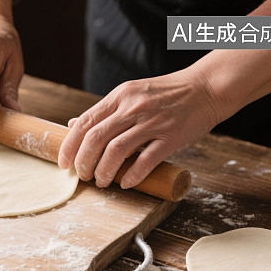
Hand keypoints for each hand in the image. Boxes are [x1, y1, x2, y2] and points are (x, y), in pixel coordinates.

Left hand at [58, 69, 221, 188]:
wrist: (207, 88)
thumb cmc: (166, 95)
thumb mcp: (130, 94)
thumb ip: (104, 112)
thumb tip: (73, 125)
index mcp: (120, 97)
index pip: (84, 123)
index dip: (69, 146)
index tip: (64, 163)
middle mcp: (133, 108)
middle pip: (95, 139)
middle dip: (83, 162)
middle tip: (82, 176)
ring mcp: (152, 122)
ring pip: (116, 151)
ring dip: (104, 172)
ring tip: (101, 181)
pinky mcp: (171, 137)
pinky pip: (146, 160)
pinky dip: (132, 175)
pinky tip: (125, 183)